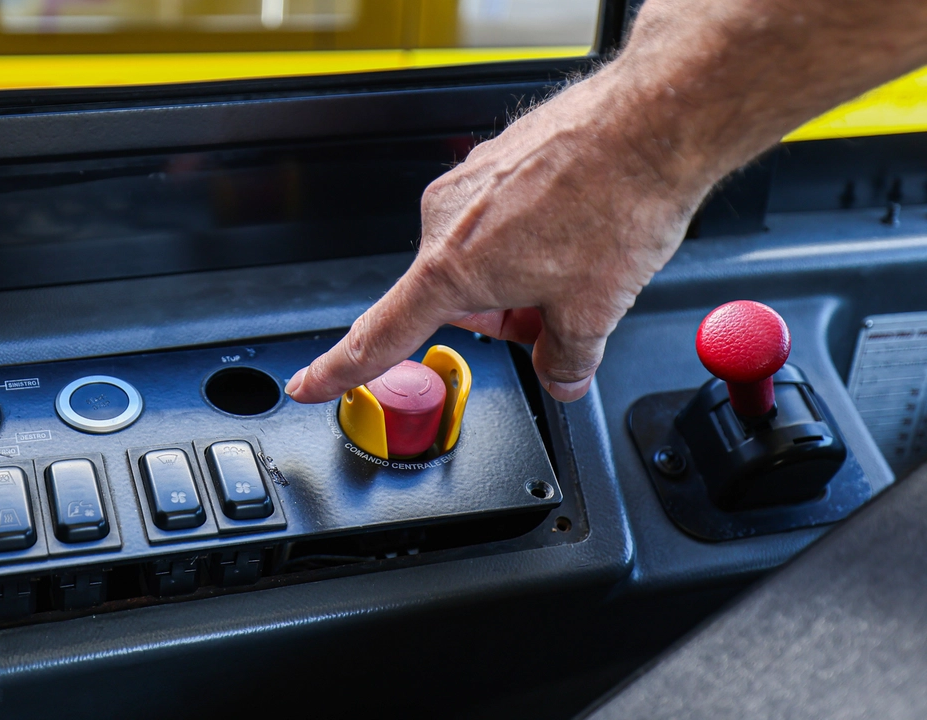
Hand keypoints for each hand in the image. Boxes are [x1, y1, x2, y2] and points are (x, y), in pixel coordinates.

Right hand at [284, 68, 708, 403]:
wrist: (654, 118)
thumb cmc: (618, 200)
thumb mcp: (596, 310)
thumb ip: (566, 361)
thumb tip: (560, 376)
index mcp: (452, 268)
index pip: (380, 336)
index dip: (340, 370)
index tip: (308, 385)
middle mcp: (446, 219)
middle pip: (455, 299)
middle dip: (501, 316)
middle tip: (559, 311)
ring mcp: (469, 182)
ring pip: (480, 257)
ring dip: (519, 274)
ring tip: (579, 258)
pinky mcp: (495, 157)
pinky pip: (499, 217)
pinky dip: (532, 234)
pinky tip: (579, 224)